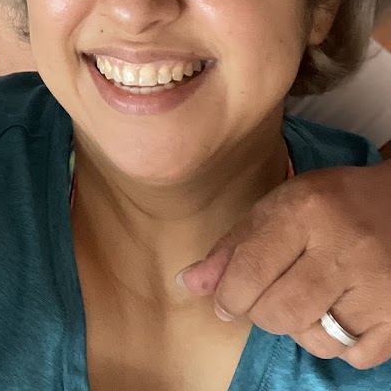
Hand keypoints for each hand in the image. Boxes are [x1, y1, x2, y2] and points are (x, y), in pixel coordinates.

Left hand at [178, 159, 390, 368]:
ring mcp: (378, 287)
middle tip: (266, 297)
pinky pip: (354, 356)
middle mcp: (344, 249)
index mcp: (306, 211)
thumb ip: (234, 246)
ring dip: (299, 329)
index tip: (224, 301)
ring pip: (316, 340)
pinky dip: (338, 345)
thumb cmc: (330, 204)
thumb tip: (188, 285)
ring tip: (304, 301)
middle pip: (281, 311)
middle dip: (261, 312)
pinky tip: (336, 313)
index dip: (229, 294)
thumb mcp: (278, 207)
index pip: (251, 268)